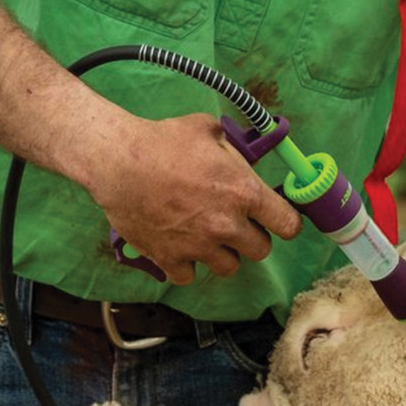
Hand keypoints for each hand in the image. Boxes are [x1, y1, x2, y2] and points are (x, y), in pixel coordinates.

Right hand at [84, 113, 301, 284]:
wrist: (118, 161)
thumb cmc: (162, 140)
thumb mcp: (207, 129)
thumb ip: (232, 149)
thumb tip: (240, 158)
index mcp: (244, 192)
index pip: (288, 225)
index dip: (285, 222)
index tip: (276, 219)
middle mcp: (227, 225)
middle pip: (261, 250)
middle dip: (251, 237)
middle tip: (234, 223)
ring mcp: (198, 246)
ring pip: (229, 267)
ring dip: (222, 254)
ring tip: (206, 235)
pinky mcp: (170, 259)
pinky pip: (190, 276)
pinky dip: (187, 265)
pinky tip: (180, 247)